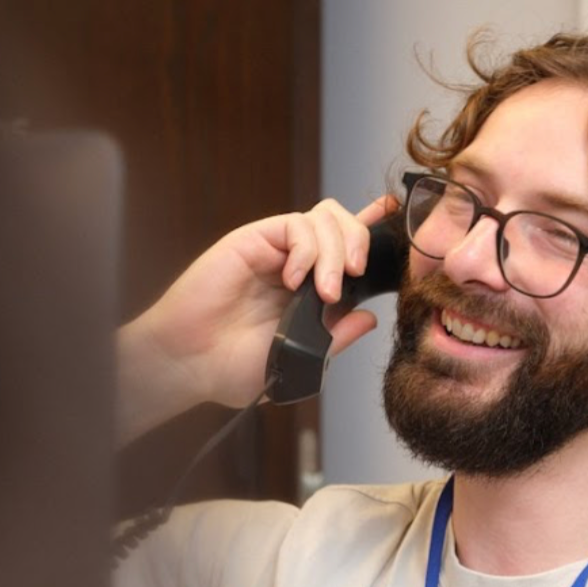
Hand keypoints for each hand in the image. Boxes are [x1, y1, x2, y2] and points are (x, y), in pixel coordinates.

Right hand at [117, 195, 397, 443]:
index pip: (349, 253)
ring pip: (324, 218)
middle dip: (361, 243)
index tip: (400, 237)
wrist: (188, 364)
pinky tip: (295, 281)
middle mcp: (296, 265)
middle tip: (354, 278)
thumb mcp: (299, 359)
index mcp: (311, 292)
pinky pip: (294, 224)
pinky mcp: (253, 240)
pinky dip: (306, 249)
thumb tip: (369, 318)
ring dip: (335, 251)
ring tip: (325, 291)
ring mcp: (276, 252)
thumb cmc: (232, 368)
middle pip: (344, 225)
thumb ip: (335, 337)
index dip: (374, 240)